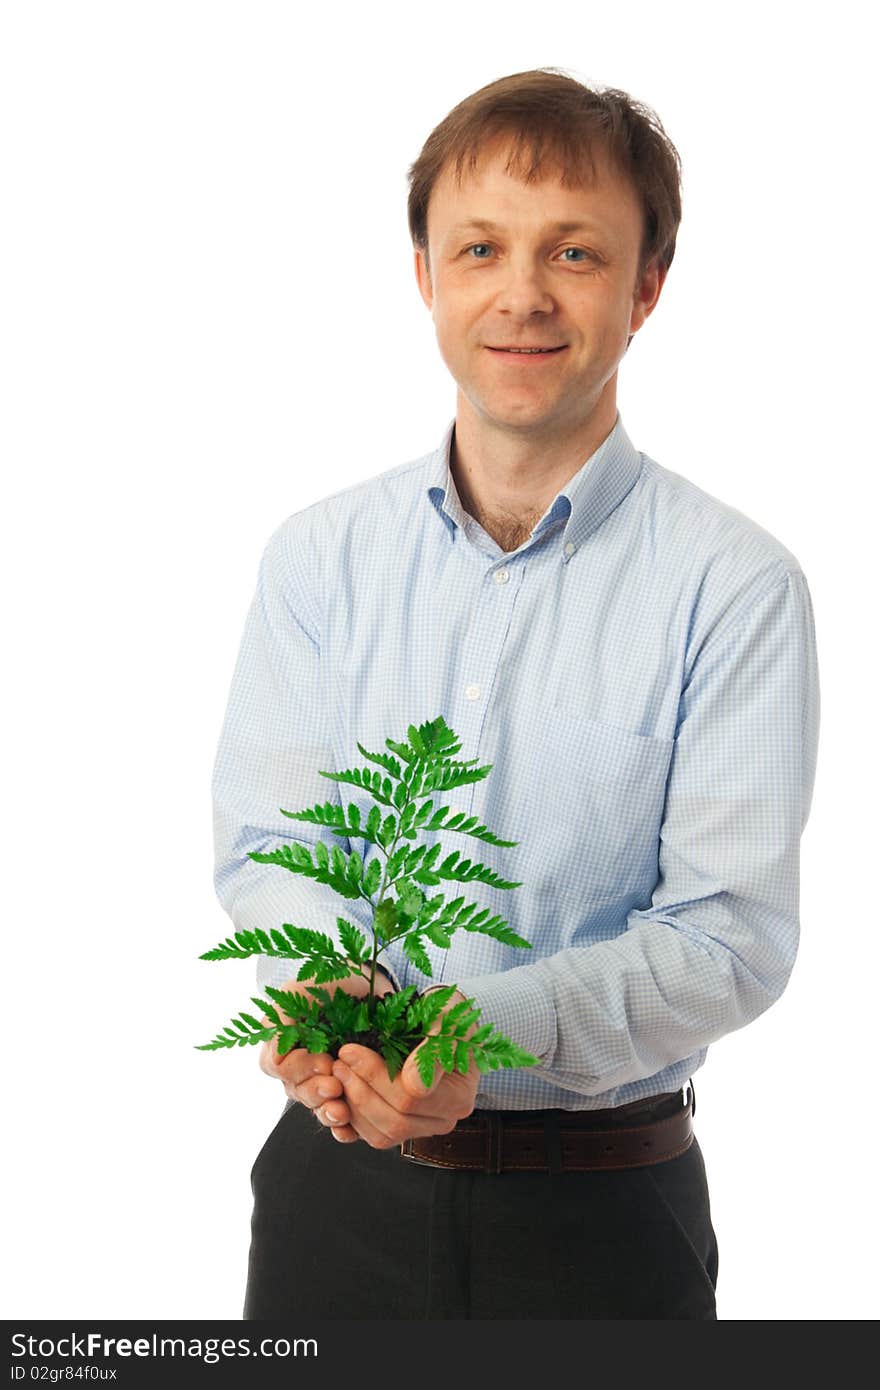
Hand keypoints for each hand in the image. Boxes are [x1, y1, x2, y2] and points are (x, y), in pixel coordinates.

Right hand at [258, 970, 394, 1141]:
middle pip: (297, 1091)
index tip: (322, 1058)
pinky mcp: (351, 1092)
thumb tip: (272, 1048)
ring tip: (342, 1110)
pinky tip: (349, 1128)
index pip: (277, 1068)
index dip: (297, 1068)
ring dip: (326, 1111)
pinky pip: (341, 1120)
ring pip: (317, 1107)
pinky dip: (343, 1128)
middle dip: (314, 1091)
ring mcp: (326, 1081)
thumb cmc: (333, 982)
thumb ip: (280, 1014)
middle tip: (334, 1084)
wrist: (373, 985)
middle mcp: (302, 1068)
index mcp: (284, 1045)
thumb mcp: (302, 989)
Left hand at [330, 988, 478, 1148]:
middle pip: (394, 1121)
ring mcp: (421, 1128)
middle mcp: (442, 1120)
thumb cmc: (446, 1018)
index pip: (410, 1098)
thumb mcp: (446, 1022)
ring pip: (380, 1135)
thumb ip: (434, 1051)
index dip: (375, 1076)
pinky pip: (373, 1135)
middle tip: (338, 1062)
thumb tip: (413, 1084)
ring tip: (338, 1072)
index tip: (350, 1050)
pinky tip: (340, 1092)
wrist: (442, 1023)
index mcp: (458, 1098)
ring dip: (352, 1105)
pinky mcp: (401, 1129)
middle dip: (359, 1091)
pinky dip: (352, 1118)